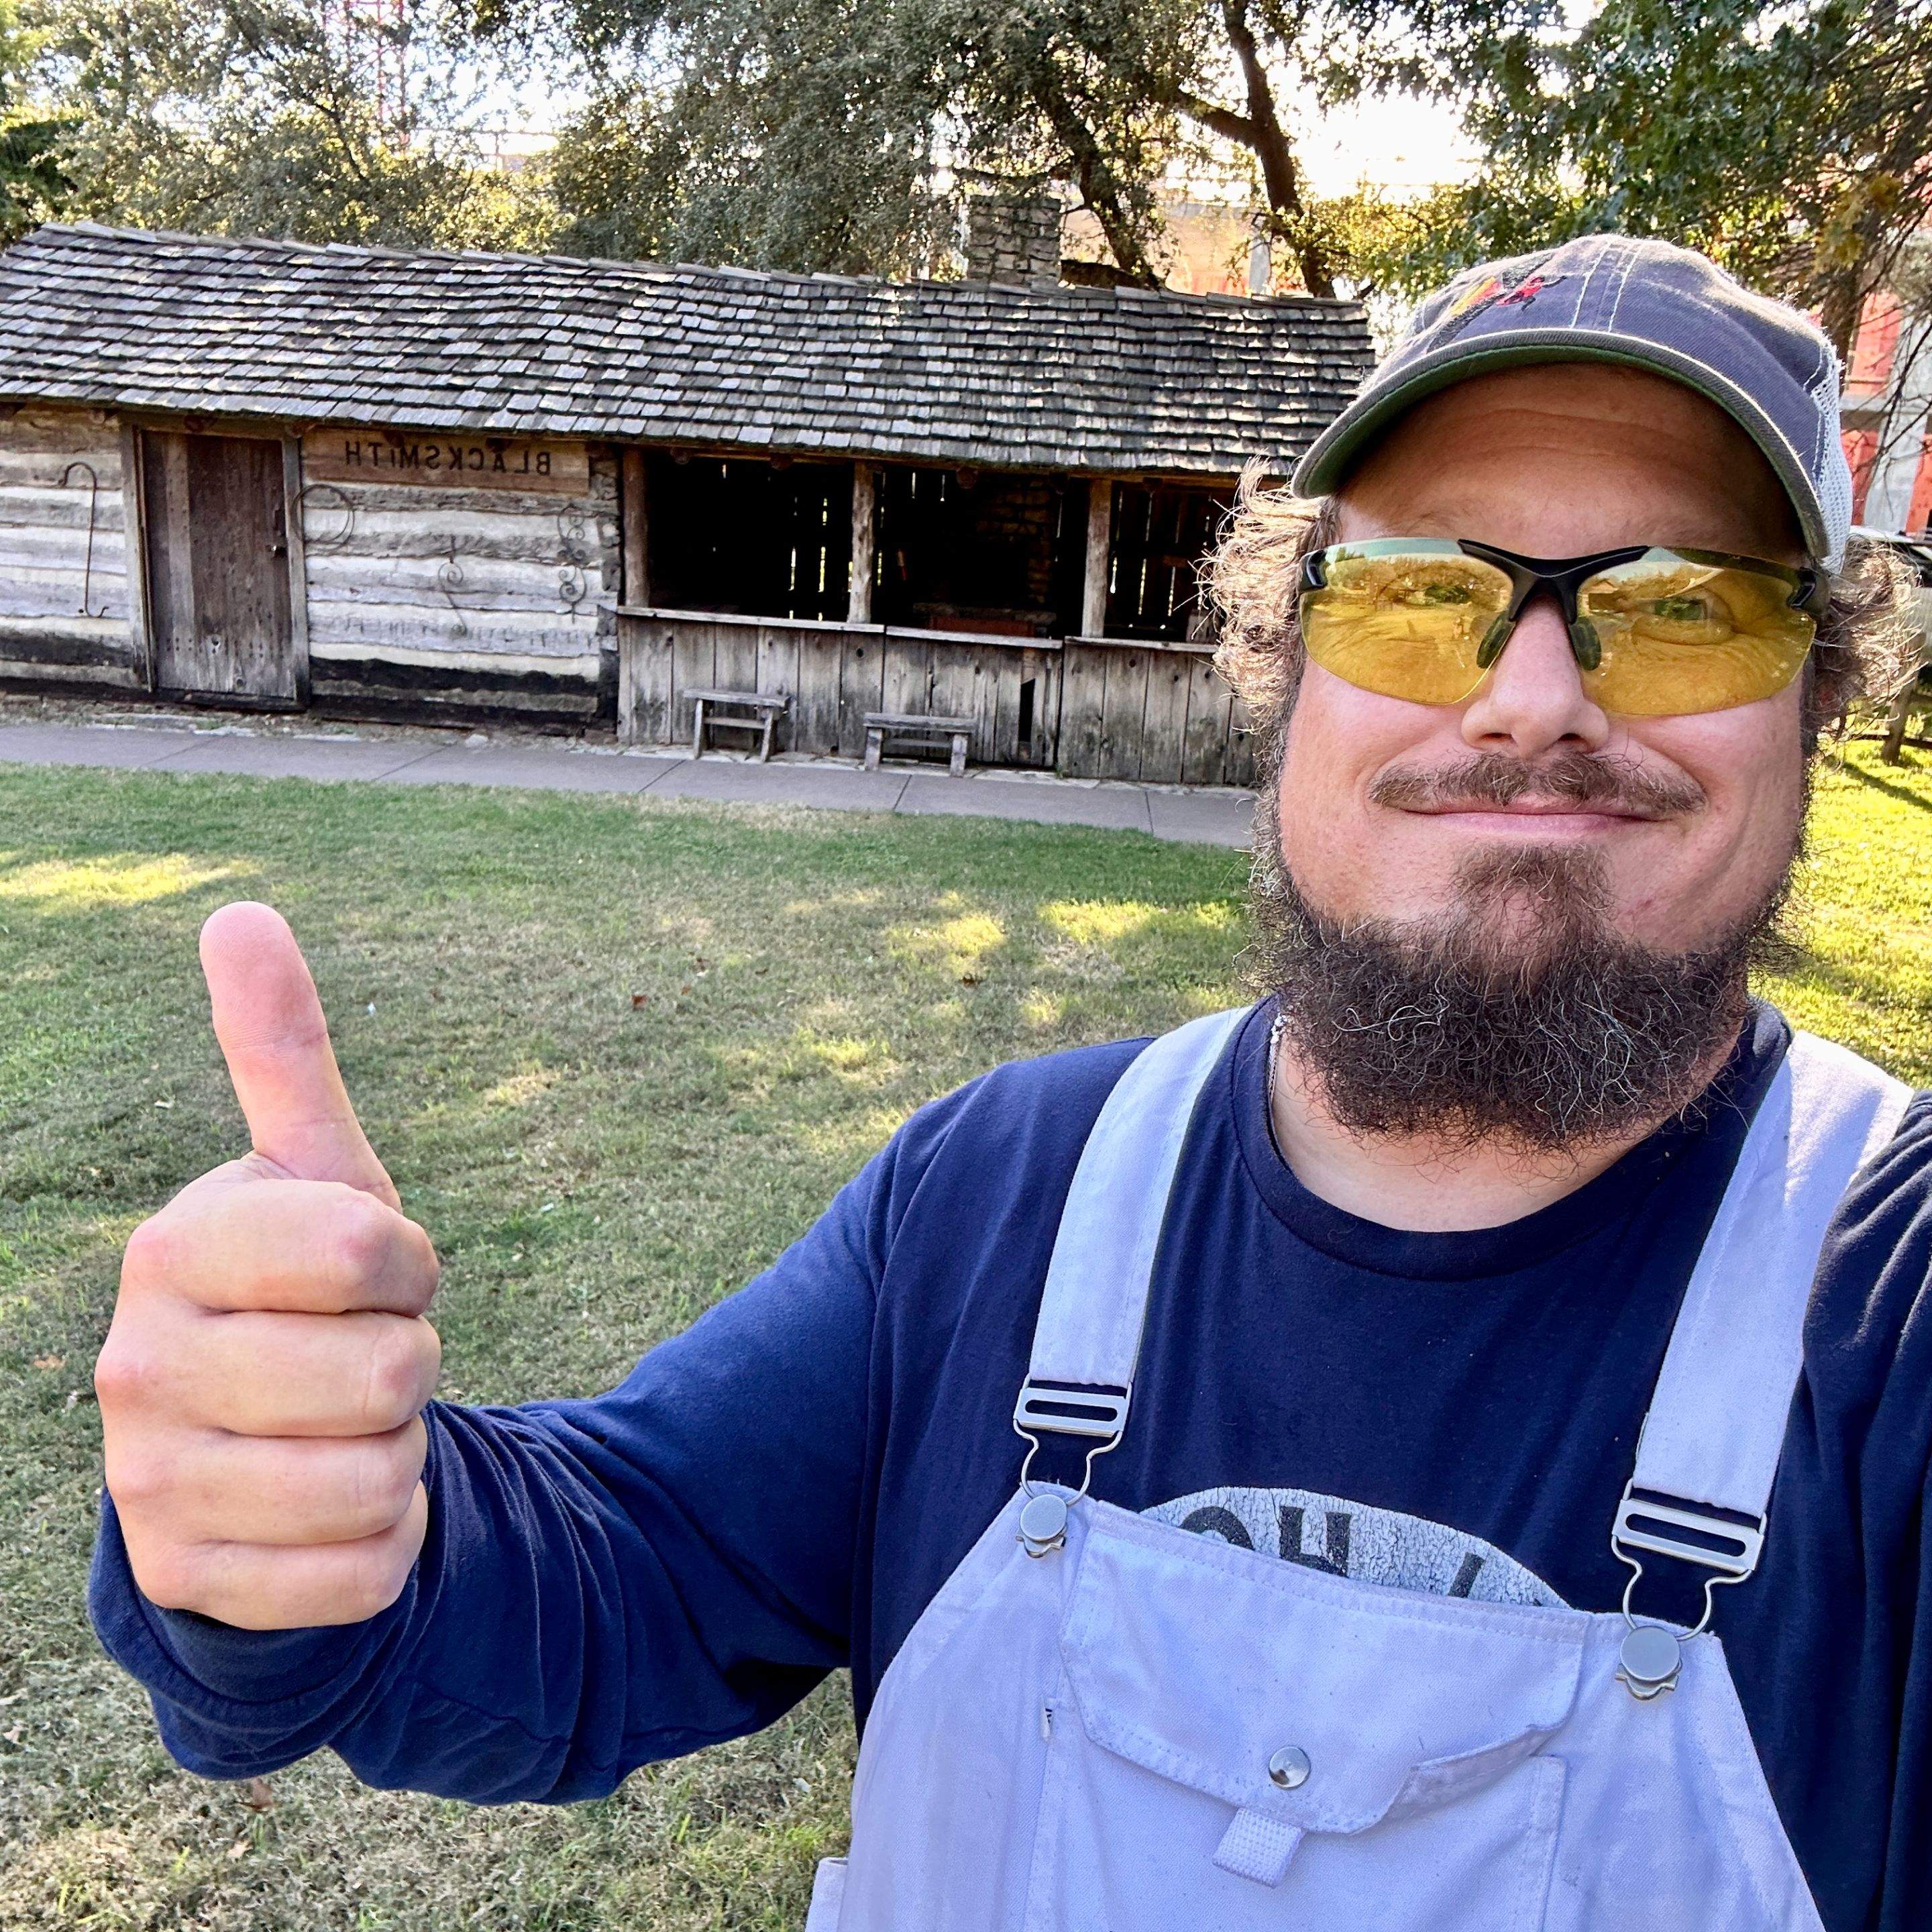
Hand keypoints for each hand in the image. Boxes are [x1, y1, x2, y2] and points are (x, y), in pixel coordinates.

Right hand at [96, 903, 440, 1629]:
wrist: (248, 1446)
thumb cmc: (302, 1292)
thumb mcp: (310, 1174)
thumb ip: (282, 1051)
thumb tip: (241, 911)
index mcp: (174, 1245)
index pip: (370, 1250)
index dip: (409, 1265)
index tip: (375, 1271)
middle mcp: (135, 1364)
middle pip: (388, 1377)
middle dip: (407, 1365)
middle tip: (356, 1359)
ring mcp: (150, 1483)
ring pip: (380, 1478)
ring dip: (399, 1455)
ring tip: (343, 1432)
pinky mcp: (191, 1582)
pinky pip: (366, 1571)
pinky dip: (387, 1543)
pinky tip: (331, 1510)